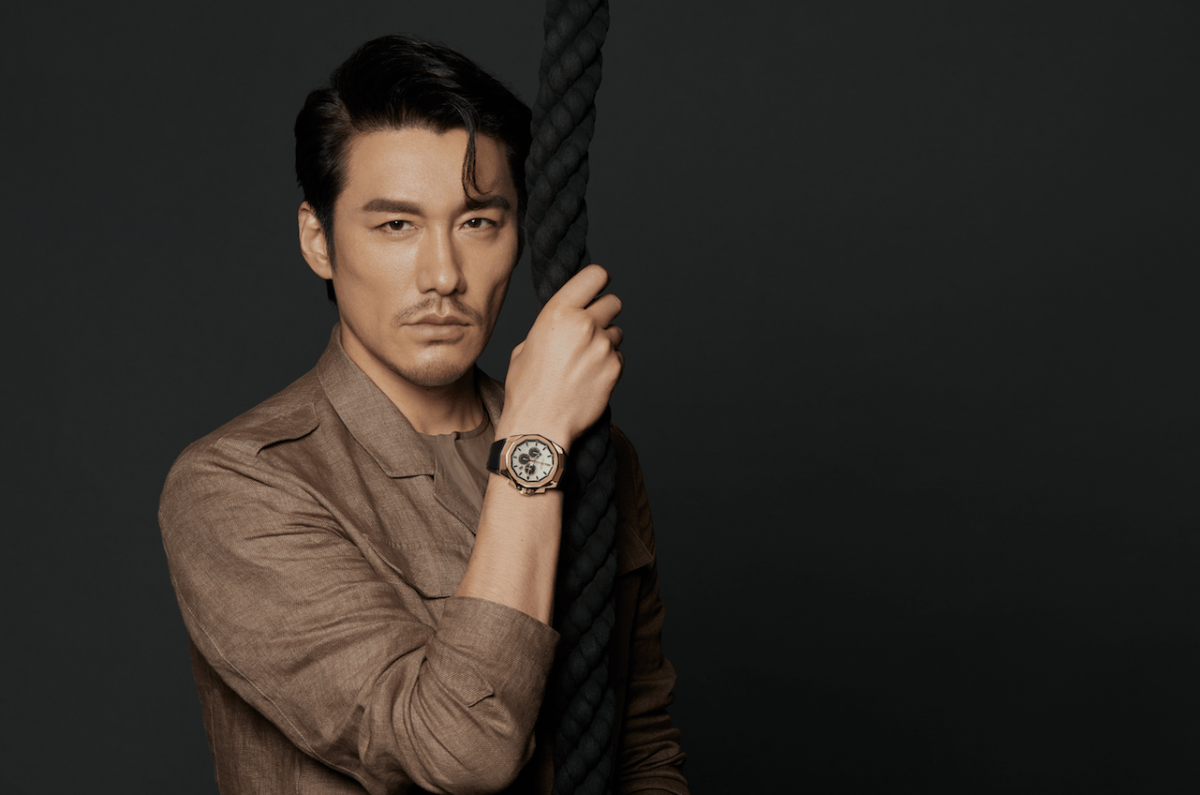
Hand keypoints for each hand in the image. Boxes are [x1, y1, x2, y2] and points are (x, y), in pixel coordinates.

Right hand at [498, 265, 623, 449]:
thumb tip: (566, 321)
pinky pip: (619, 357)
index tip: (600, 286)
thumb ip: (552, 326)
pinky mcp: (615, 368)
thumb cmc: (527, 388)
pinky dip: (609, 364)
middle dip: (605, 312)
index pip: (595, 276)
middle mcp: (584, 324)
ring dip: (606, 341)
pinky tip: (590, 378)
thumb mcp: (526, 346)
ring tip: (585, 361)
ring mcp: (603, 347)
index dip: (600, 280)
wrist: (539, 425)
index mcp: (558, 313)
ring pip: (617, 332)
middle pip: (613, 302)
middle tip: (592, 328)